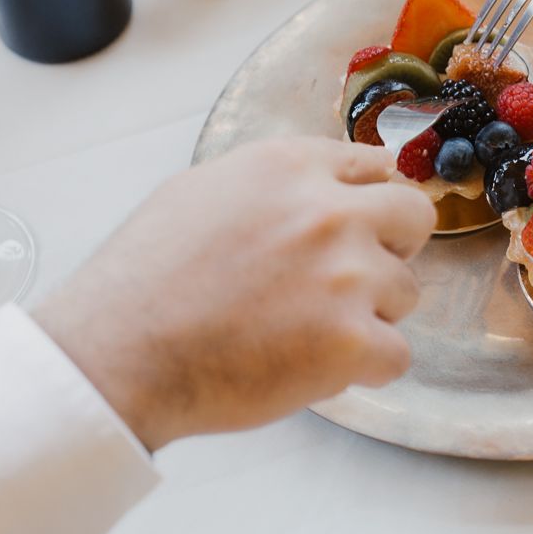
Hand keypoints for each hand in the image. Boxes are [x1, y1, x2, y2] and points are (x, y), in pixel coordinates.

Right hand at [34, 138, 436, 450]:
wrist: (118, 353)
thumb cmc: (145, 279)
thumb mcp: (201, 191)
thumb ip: (274, 183)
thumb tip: (323, 183)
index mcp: (290, 167)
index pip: (374, 164)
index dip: (369, 201)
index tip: (362, 226)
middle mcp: (328, 211)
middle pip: (414, 217)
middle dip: (392, 248)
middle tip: (354, 280)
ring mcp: (346, 276)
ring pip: (406, 293)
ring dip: (369, 315)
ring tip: (306, 332)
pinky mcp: (351, 341)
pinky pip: (396, 355)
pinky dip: (364, 369)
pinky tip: (315, 368)